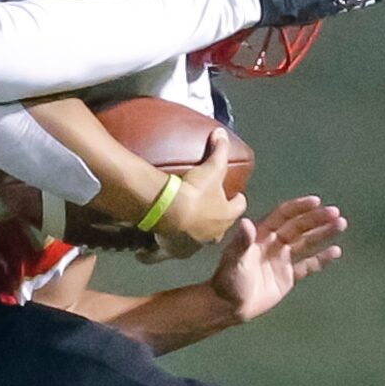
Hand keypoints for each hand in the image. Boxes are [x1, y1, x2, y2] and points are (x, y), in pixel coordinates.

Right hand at [139, 135, 248, 261]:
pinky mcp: (173, 251)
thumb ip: (219, 150)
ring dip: (192, 233)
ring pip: (196, 240)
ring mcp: (193, 244)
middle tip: (208, 208)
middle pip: (219, 227)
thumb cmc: (196, 191)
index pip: (239, 207)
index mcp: (226, 215)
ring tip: (183, 224)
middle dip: (216, 219)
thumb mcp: (212, 167)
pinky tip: (146, 253)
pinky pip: (165, 253)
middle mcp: (213, 233)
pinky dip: (157, 252)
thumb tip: (221, 132)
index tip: (236, 195)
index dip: (237, 200)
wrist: (170, 211)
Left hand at [208, 196, 348, 323]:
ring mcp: (282, 259)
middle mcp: (274, 243)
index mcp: (261, 234)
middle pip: (299, 227)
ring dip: (323, 234)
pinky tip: (336, 251)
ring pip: (306, 243)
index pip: (284, 216)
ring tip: (341, 225)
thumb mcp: (234, 260)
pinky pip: (308, 265)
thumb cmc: (228, 281)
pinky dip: (321, 259)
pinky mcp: (288, 276)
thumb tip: (247, 223)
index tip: (316, 202)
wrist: (229, 307)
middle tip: (335, 214)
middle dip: (317, 219)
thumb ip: (242, 242)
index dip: (299, 208)